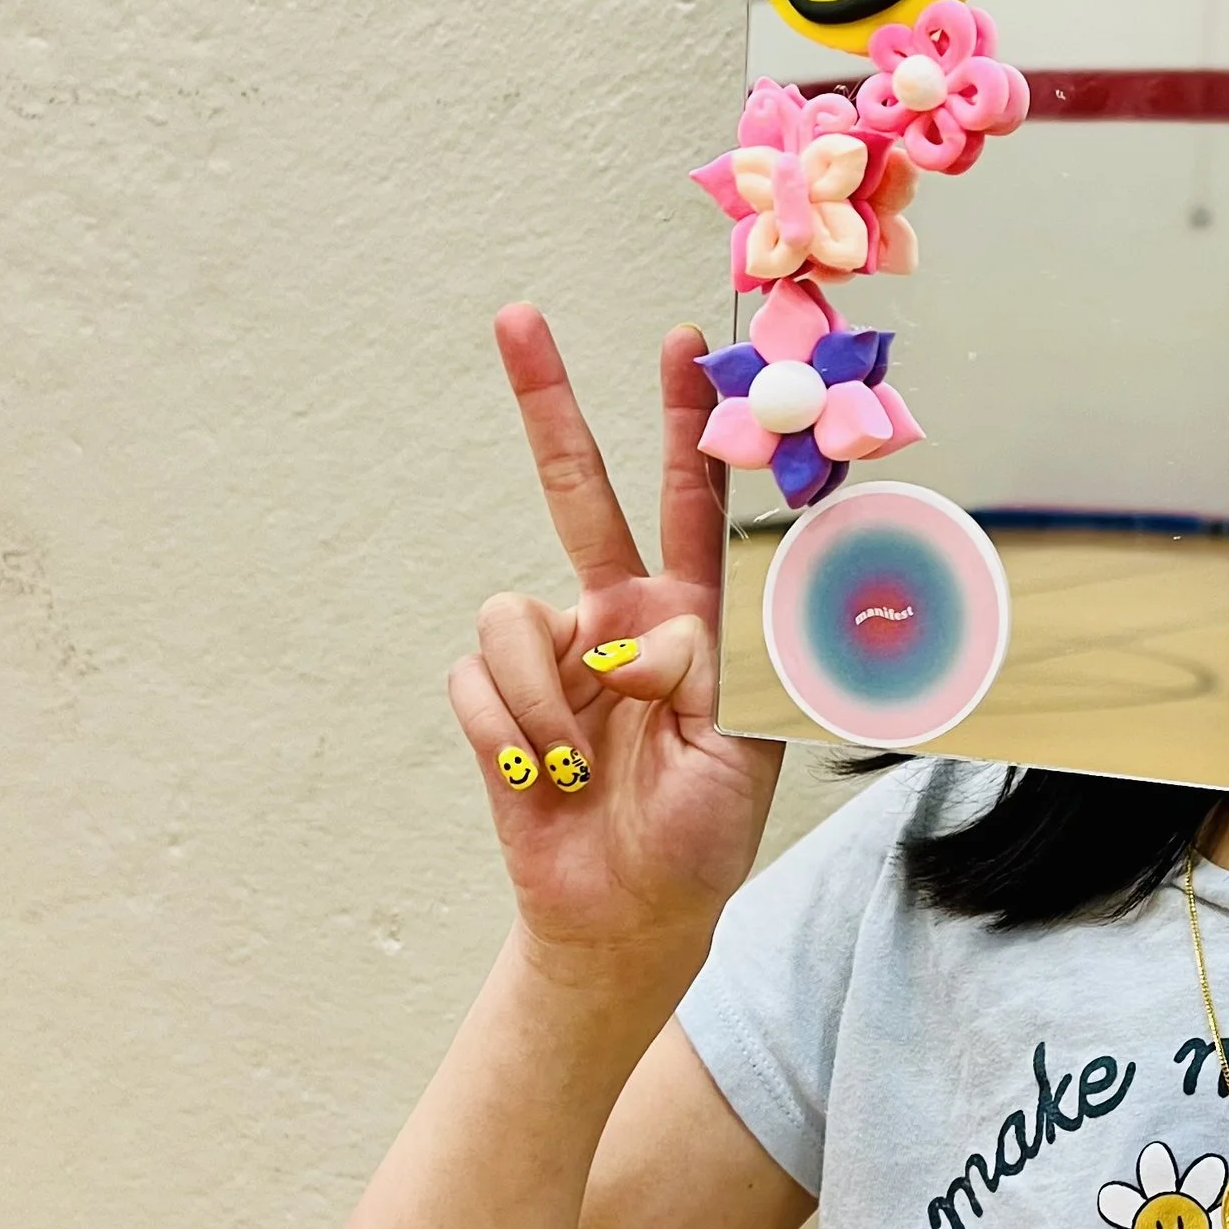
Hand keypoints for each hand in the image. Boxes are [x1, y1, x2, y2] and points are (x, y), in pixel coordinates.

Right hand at [446, 308, 780, 963]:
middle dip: (548, 403)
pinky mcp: (497, 702)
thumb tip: (663, 631)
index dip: (691, 425)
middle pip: (576, 490)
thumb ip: (720, 675)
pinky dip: (515, 737)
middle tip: (517, 315)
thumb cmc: (701, 833)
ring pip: (516, 616)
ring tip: (587, 769)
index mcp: (691, 616)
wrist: (628, 913)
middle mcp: (617, 617)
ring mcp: (554, 657)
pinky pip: (481, 681)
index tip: (689, 343)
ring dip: (551, 701)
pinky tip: (545, 782)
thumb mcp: (748, 750)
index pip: (695, 501)